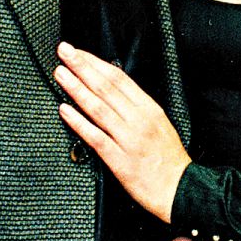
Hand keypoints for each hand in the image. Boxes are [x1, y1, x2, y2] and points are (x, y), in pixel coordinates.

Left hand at [55, 42, 190, 222]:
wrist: (180, 189)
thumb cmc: (169, 159)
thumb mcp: (160, 123)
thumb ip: (137, 106)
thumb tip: (113, 89)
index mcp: (149, 108)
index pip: (119, 78)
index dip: (95, 62)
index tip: (79, 52)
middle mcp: (138, 120)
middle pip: (106, 87)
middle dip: (82, 66)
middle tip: (64, 51)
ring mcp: (128, 139)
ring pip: (98, 107)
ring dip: (76, 88)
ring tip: (60, 74)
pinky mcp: (119, 160)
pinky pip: (95, 137)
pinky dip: (78, 122)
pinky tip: (65, 110)